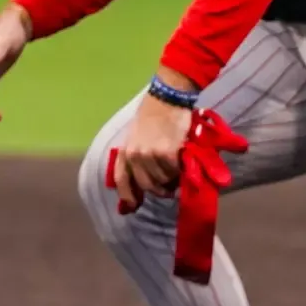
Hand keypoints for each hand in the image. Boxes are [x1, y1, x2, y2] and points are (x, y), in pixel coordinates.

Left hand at [110, 85, 193, 213]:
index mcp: (126, 150)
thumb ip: (138, 155)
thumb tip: (146, 178)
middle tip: (169, 188)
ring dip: (171, 179)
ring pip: (163, 180)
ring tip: (177, 171)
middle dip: (159, 189)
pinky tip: (183, 162)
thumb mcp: (137, 135)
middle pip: (147, 185)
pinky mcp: (167, 153)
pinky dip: (180, 170)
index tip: (134, 206)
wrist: (167, 98)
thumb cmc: (153, 114)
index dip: (127, 196)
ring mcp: (150, 155)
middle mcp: (135, 155)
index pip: (122, 180)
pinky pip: (175, 172)